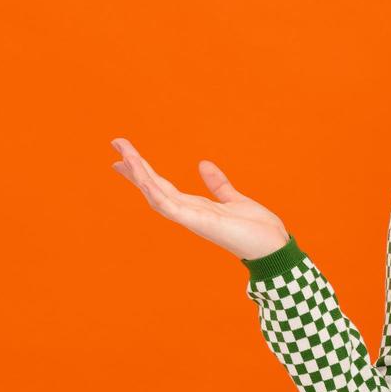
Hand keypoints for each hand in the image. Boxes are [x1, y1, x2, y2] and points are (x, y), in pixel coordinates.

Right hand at [109, 138, 289, 260]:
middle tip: (116, 143)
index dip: (143, 171)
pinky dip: (156, 194)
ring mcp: (191, 219)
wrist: (273, 248)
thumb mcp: (234, 199)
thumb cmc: (256, 229)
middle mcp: (188, 212)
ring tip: (125, 156)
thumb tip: (203, 164)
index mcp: (195, 206)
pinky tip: (144, 180)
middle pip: (153, 187)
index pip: (161, 186)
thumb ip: (218, 184)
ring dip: (140, 175)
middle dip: (134, 167)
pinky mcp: (198, 223)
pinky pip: (171, 207)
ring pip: (156, 195)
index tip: (125, 156)